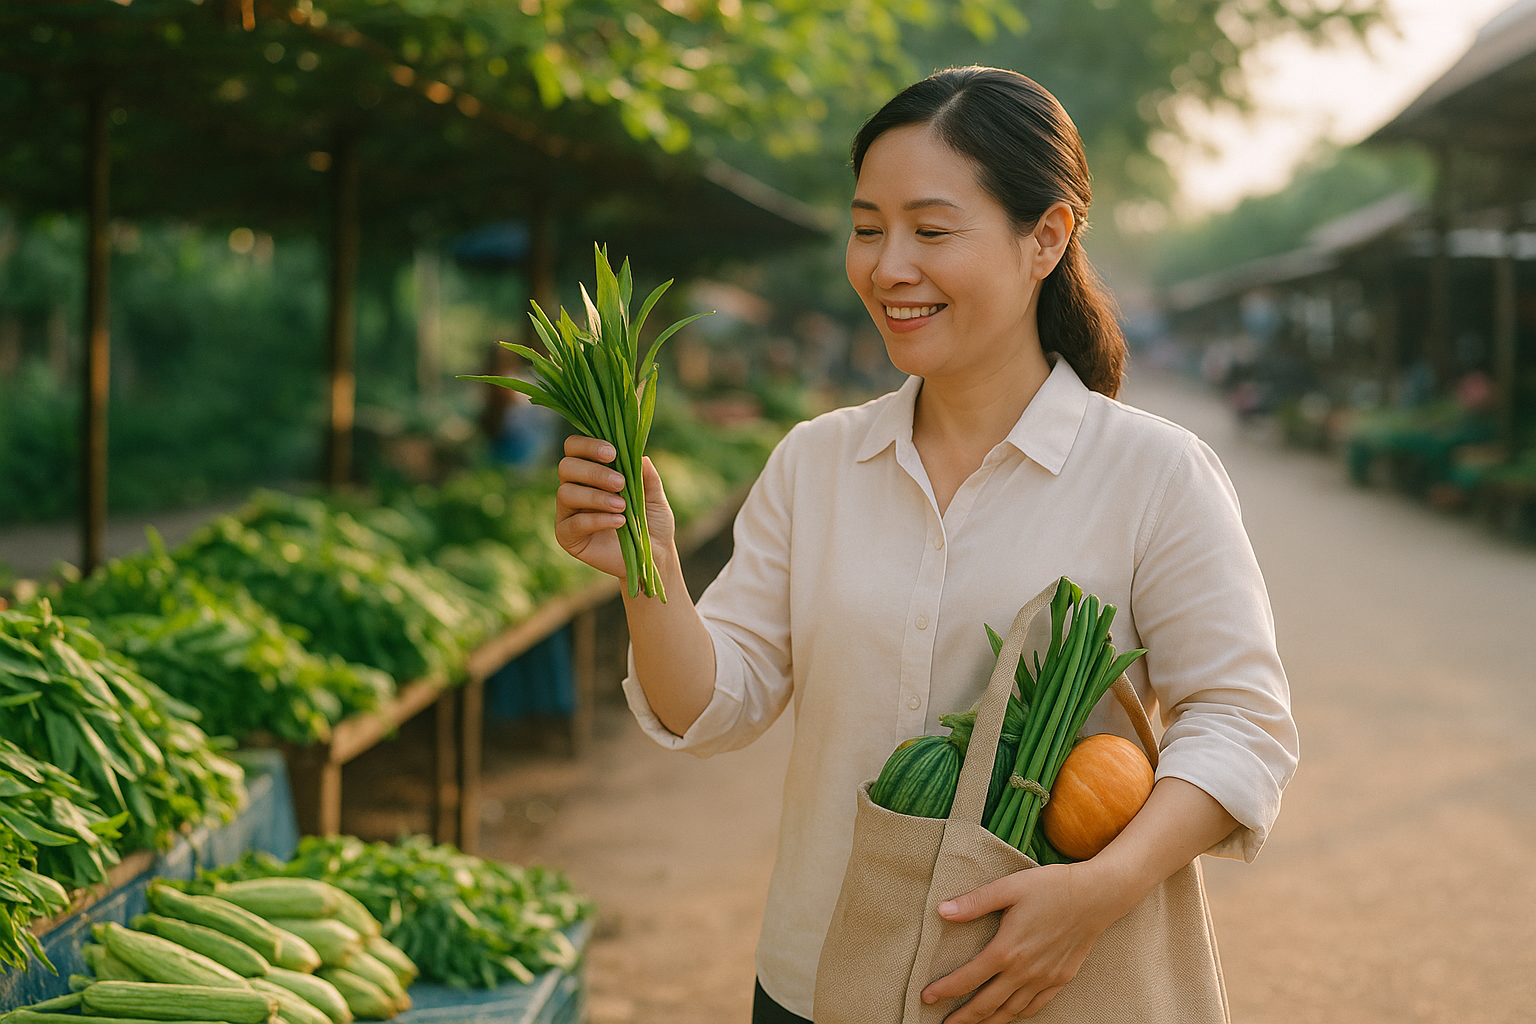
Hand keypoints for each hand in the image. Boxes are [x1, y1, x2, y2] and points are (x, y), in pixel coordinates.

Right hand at [555, 435, 676, 581]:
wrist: (653, 556)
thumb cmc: (651, 521)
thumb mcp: (655, 497)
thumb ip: (647, 477)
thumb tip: (641, 457)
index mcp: (590, 471)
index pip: (575, 448)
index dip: (588, 445)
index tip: (613, 453)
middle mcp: (574, 487)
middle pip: (566, 467)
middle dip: (594, 472)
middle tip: (621, 483)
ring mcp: (568, 512)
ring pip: (566, 493)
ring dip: (596, 497)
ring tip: (622, 506)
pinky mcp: (567, 536)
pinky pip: (573, 523)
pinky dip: (597, 520)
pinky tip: (619, 522)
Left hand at [920, 864, 1116, 1022]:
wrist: (1096, 896)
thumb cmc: (1050, 887)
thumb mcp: (1009, 887)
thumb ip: (975, 902)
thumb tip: (942, 911)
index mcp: (1007, 949)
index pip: (968, 979)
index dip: (945, 990)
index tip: (926, 997)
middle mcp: (1024, 971)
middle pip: (986, 1005)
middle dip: (963, 1018)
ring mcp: (1044, 979)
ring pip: (1010, 1012)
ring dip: (988, 1022)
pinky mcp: (1060, 980)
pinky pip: (1034, 1007)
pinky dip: (1017, 1015)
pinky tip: (1008, 1015)